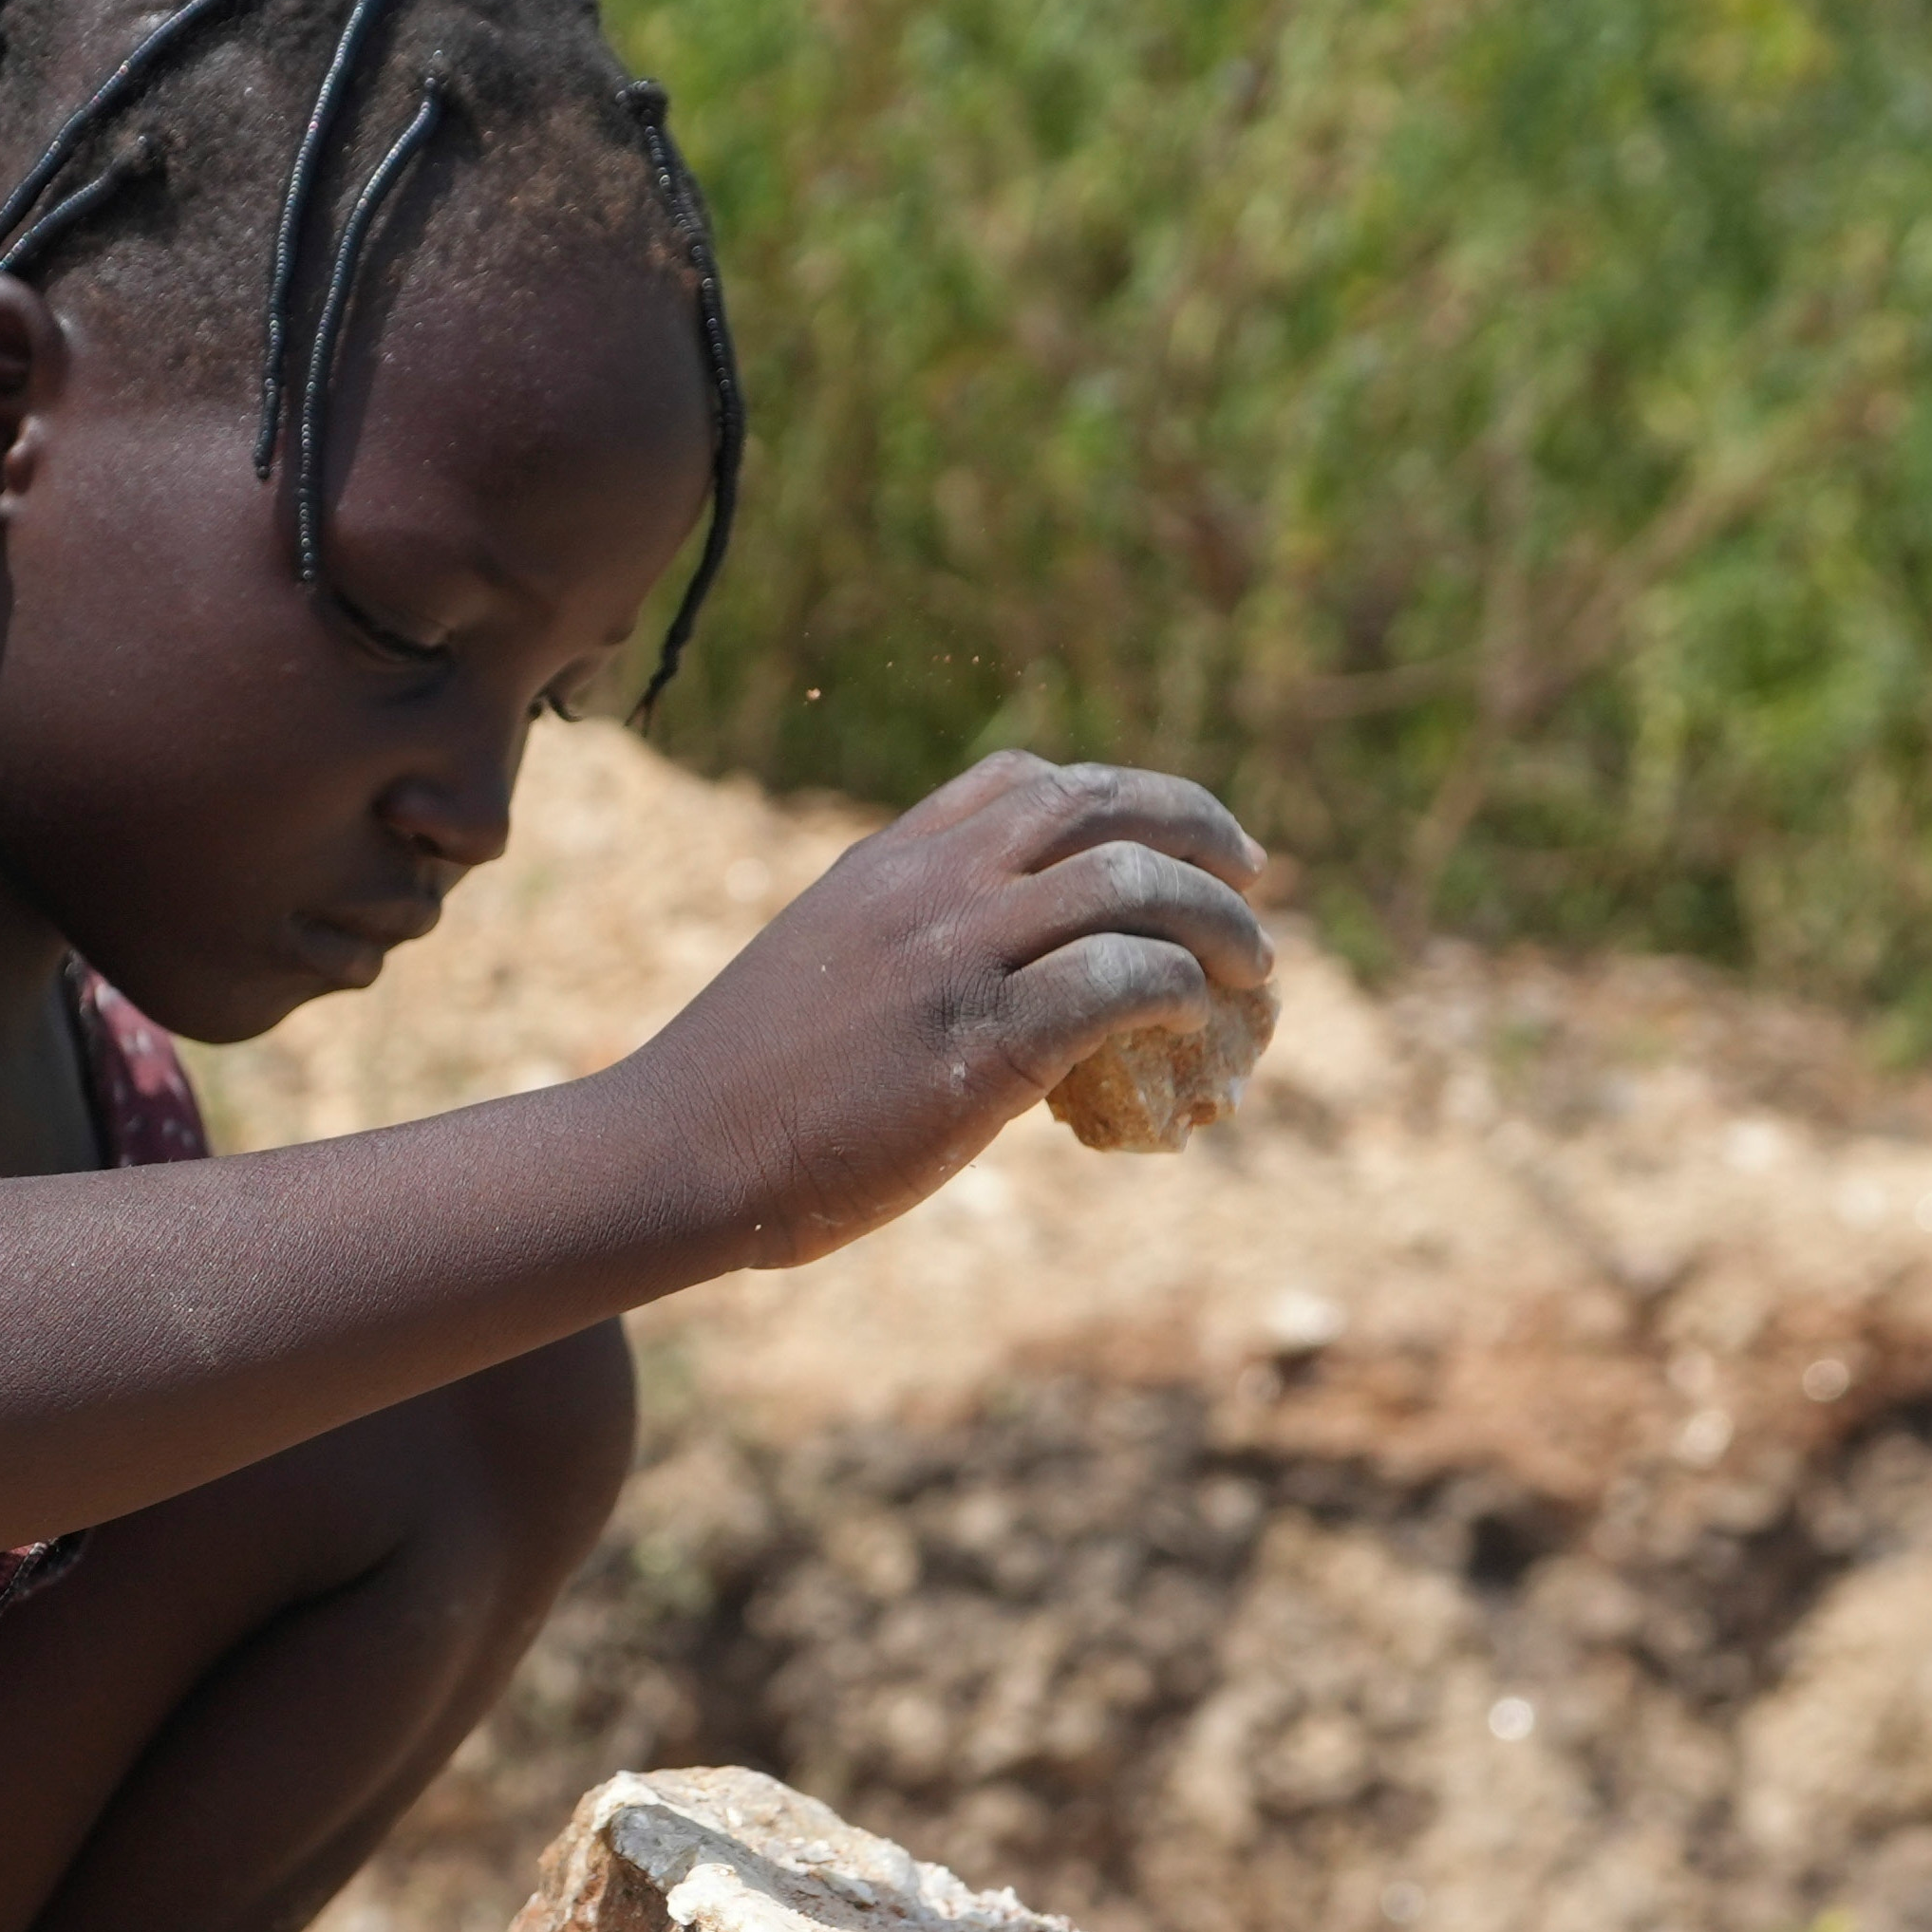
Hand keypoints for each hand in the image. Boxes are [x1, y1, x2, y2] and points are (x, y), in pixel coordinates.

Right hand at [614, 754, 1274, 1268]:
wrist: (677, 1152)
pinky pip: (1115, 984)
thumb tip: (982, 975)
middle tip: (1254, 878)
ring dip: (1215, 919)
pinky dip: (1175, 990)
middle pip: (1101, 806)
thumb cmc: (743, 1088)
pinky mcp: (977, 1047)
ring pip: (1129, 885)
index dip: (1121, 796)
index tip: (1172, 837)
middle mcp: (928, 887)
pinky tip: (1192, 1019)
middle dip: (1200, 829)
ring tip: (1251, 969)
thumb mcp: (819, 968)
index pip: (1025, 779)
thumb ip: (901, 944)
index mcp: (888, 862)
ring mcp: (954, 959)